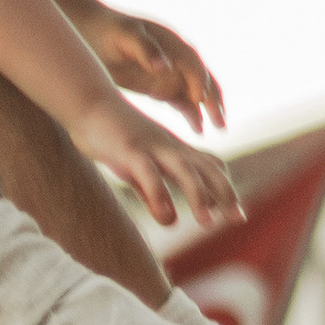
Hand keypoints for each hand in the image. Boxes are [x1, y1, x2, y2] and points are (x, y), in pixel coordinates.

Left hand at [73, 2, 225, 132]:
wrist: (94, 33)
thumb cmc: (110, 31)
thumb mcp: (125, 36)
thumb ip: (145, 50)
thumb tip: (165, 67)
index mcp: (172, 42)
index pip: (191, 63)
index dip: (197, 80)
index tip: (199, 99)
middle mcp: (178, 58)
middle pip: (202, 79)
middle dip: (213, 100)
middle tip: (220, 122)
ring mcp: (171, 73)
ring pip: (196, 93)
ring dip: (207, 110)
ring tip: (217, 129)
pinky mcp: (162, 86)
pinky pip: (182, 102)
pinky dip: (192, 114)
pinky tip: (198, 130)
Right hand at [77, 95, 242, 234]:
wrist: (86, 101)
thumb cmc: (110, 134)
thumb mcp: (136, 165)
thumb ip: (152, 190)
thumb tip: (168, 217)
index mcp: (173, 148)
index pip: (209, 165)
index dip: (223, 188)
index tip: (234, 213)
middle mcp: (169, 146)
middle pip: (206, 168)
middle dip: (224, 194)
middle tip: (238, 219)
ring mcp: (151, 146)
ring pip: (184, 170)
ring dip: (199, 196)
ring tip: (208, 224)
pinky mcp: (129, 150)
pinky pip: (149, 173)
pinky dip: (160, 195)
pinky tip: (166, 218)